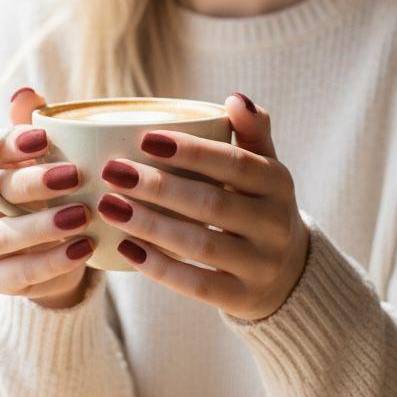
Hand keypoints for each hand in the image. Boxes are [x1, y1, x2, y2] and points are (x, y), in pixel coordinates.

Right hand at [0, 87, 95, 308]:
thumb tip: (26, 93)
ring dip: (43, 225)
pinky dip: (52, 261)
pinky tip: (83, 248)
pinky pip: (19, 272)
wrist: (55, 250)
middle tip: (74, 174)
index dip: (9, 143)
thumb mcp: (50, 155)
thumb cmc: (51, 190)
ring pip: (2, 235)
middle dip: (33, 182)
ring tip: (82, 215)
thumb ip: (36, 123)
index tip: (44, 137)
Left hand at [97, 93, 309, 320]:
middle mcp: (275, 224)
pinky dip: (160, 267)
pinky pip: (197, 285)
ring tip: (109, 206)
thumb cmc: (259, 204)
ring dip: (150, 225)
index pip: (235, 163)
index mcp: (279, 183)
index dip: (192, 151)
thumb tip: (236, 98)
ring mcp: (261, 265)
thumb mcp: (265, 167)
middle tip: (113, 171)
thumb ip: (252, 131)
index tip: (145, 138)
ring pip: (201, 244)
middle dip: (159, 187)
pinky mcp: (242, 298)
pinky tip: (126, 248)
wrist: (288, 273)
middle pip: (212, 203)